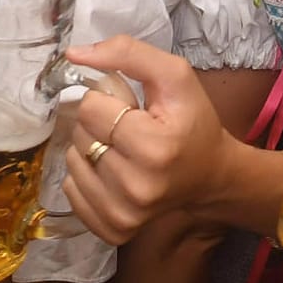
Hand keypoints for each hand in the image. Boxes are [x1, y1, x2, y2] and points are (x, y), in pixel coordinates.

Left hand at [60, 36, 233, 245]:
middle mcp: (137, 188)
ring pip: (73, 162)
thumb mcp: (173, 76)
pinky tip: (113, 173)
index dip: (106, 101)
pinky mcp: (113, 230)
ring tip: (122, 150)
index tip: (131, 109)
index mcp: (154, 148)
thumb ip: (127, 53)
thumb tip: (73, 53)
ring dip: (91, 149)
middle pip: (80, 135)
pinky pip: (71, 191)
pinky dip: (86, 177)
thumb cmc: (192, 121)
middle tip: (129, 129)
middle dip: (99, 125)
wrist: (210, 174)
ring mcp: (124, 215)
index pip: (90, 109)